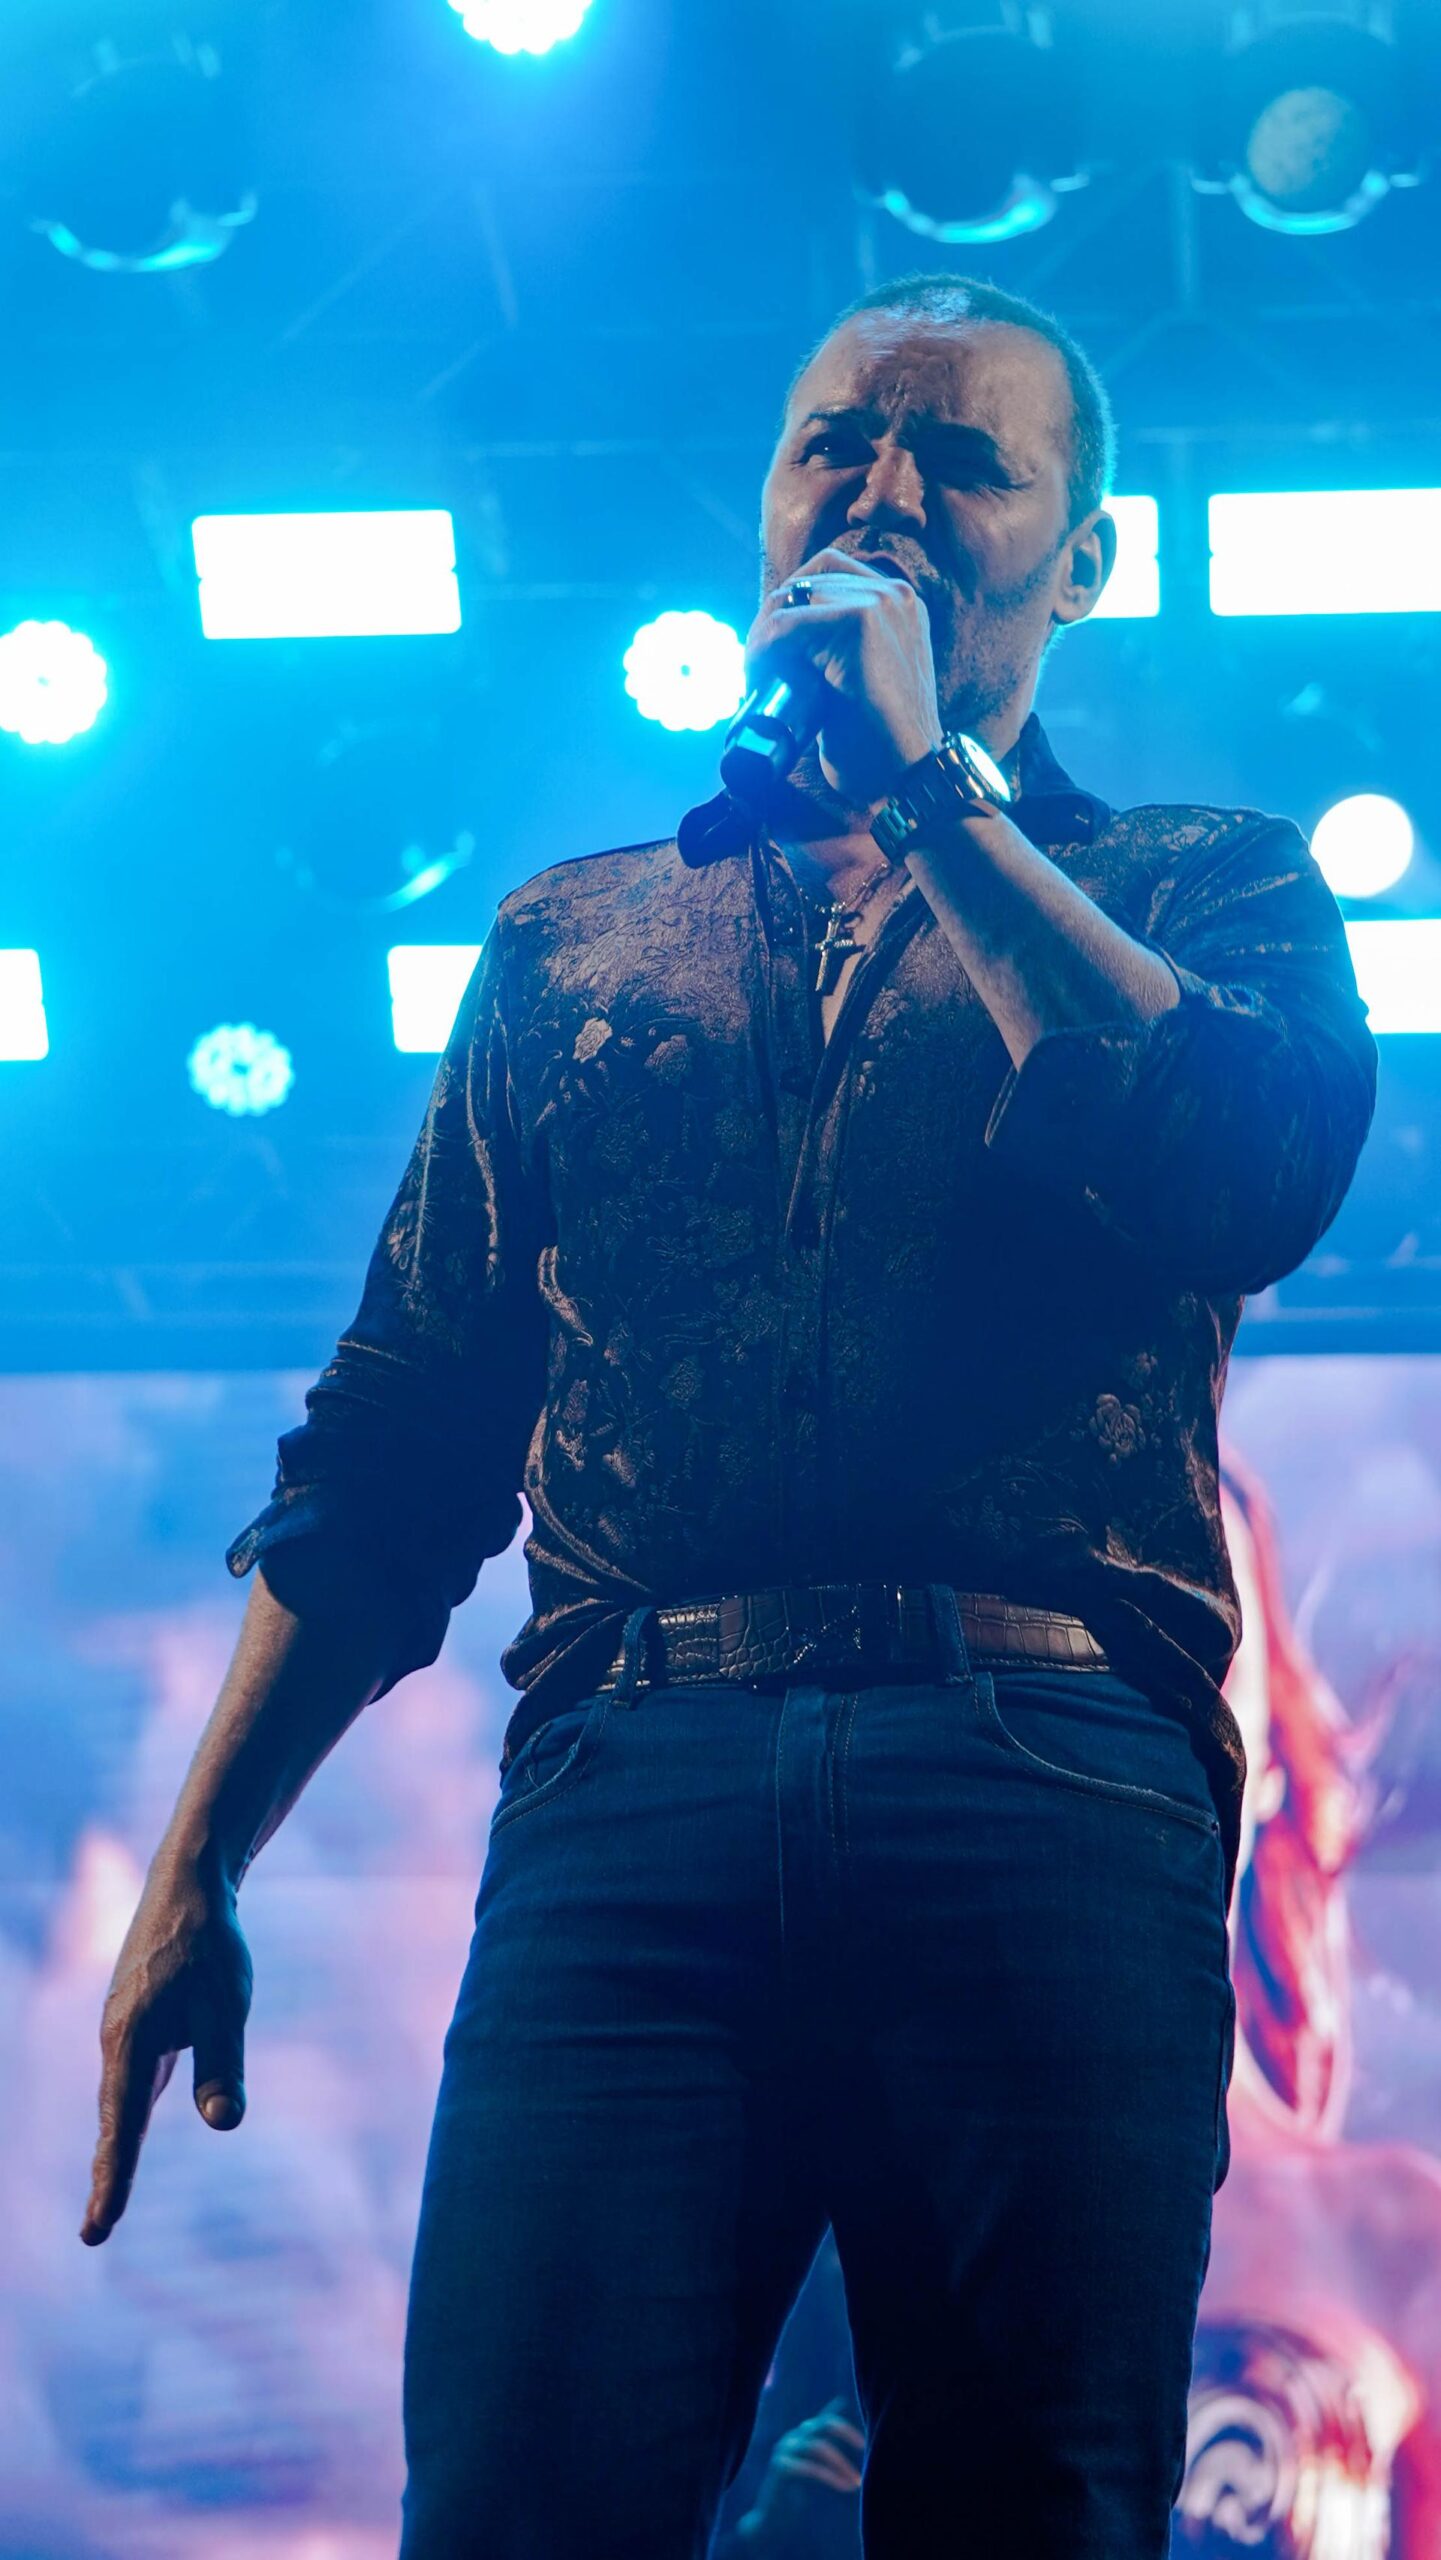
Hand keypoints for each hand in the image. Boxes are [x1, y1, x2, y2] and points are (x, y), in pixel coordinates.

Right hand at [80, 1857, 252, 2245]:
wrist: (188, 1881)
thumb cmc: (210, 1942)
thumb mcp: (227, 2004)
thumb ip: (222, 2063)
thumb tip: (222, 2123)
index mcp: (132, 2042)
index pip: (123, 2126)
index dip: (116, 2179)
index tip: (101, 2228)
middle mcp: (116, 2040)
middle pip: (114, 2119)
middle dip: (110, 2174)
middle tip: (97, 2232)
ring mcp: (121, 2028)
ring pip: (120, 2098)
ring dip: (116, 2147)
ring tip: (109, 2198)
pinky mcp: (134, 2018)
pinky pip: (130, 2076)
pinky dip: (126, 2113)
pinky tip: (131, 2129)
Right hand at [744, 2398, 865, 2533]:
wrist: (772, 2520)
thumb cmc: (796, 2494)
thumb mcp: (814, 2467)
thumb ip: (825, 2446)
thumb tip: (841, 2410)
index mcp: (800, 2436)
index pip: (825, 2420)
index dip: (845, 2427)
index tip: (863, 2443)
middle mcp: (792, 2438)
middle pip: (823, 2424)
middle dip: (845, 2432)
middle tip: (863, 2447)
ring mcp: (784, 2451)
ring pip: (819, 2446)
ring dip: (841, 2463)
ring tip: (857, 2481)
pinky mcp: (780, 2468)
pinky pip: (811, 2468)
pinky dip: (831, 2477)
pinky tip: (845, 2487)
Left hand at [746, 549, 942, 811]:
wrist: (910, 776)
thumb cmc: (881, 743)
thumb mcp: (861, 681)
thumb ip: (837, 650)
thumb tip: (779, 640)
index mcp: (899, 603)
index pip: (828, 571)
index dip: (789, 604)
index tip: (770, 649)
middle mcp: (894, 593)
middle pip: (805, 581)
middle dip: (770, 621)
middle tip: (754, 668)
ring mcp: (880, 603)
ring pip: (790, 601)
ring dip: (761, 638)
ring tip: (753, 677)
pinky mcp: (859, 623)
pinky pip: (786, 624)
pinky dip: (762, 649)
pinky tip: (758, 676)